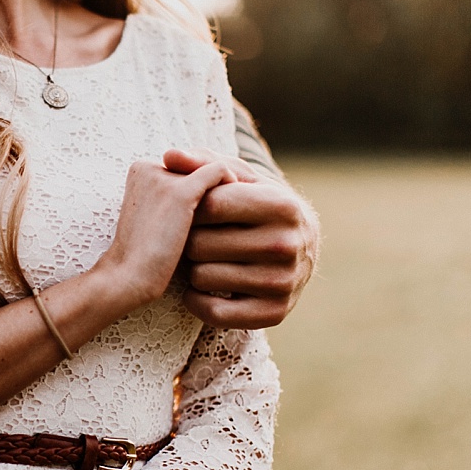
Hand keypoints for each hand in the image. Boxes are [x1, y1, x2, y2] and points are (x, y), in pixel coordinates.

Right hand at [93, 156, 237, 307]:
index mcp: (140, 171)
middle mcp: (150, 166)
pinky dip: (234, 185)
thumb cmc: (145, 257)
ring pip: (211, 166)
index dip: (200, 185)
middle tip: (230, 210)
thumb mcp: (157, 219)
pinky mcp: (180, 192)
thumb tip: (211, 192)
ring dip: (227, 185)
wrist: (128, 278)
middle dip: (213, 184)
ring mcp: (163, 177)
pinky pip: (220, 172)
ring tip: (236, 211)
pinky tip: (237, 211)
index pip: (184, 165)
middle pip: (198, 164)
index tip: (215, 208)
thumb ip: (174, 199)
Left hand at [165, 148, 319, 329]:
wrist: (302, 247)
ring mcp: (283, 283)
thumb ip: (202, 163)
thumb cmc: (256, 204)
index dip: (190, 207)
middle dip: (189, 239)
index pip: (208, 205)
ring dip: (193, 269)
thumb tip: (168, 155)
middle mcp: (287, 244)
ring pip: (201, 277)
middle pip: (199, 244)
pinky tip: (202, 287)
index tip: (193, 209)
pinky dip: (196, 300)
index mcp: (281, 205)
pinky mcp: (274, 314)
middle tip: (198, 238)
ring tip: (206, 259)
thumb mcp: (239, 178)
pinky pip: (212, 312)